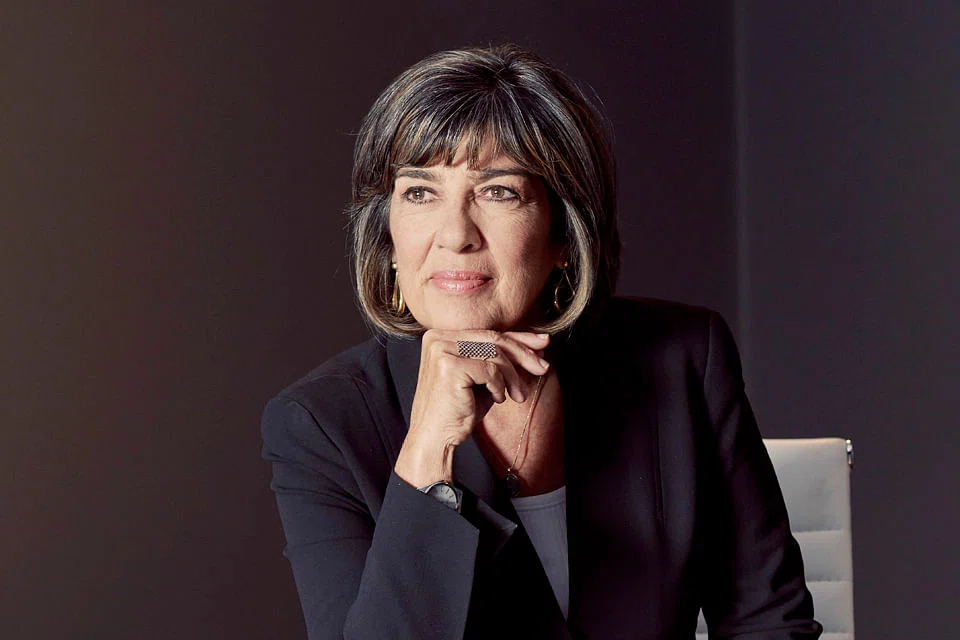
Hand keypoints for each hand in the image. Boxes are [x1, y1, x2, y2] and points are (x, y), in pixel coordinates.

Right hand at [394, 329, 550, 487]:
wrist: (433, 439)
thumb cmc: (457, 411)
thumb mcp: (482, 379)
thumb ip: (500, 359)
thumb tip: (538, 344)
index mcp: (441, 335)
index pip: (487, 332)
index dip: (518, 338)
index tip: (542, 344)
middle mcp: (437, 338)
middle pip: (493, 338)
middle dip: (523, 353)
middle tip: (543, 367)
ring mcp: (441, 350)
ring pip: (495, 354)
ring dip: (512, 377)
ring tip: (518, 395)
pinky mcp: (448, 366)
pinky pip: (489, 370)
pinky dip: (499, 387)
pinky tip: (497, 399)